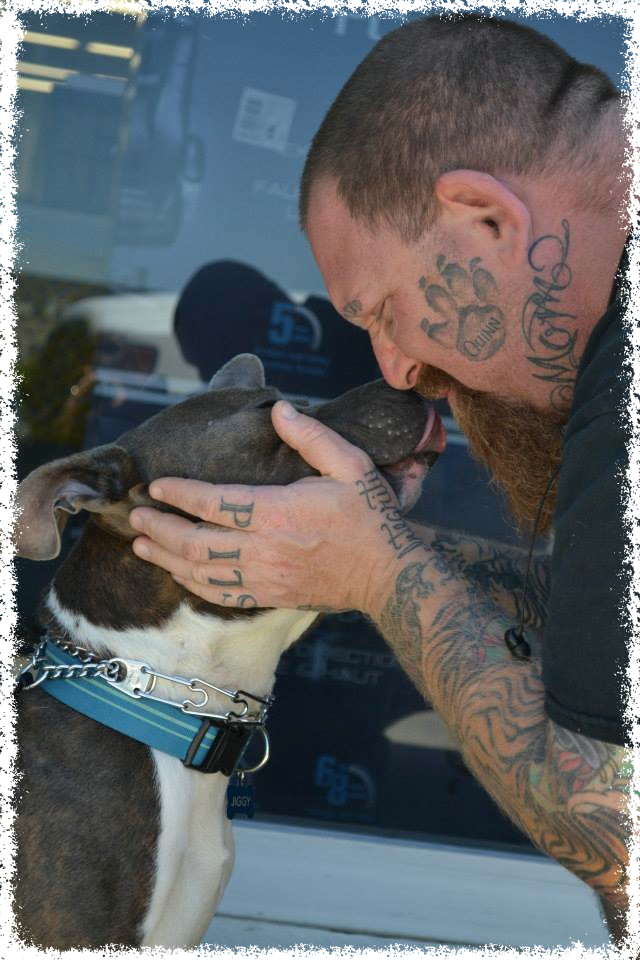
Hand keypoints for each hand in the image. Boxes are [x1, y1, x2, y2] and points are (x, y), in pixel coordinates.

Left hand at [129, 401, 426, 615]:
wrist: (388, 575)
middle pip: (195, 543)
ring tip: (140, 543)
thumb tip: (278, 409)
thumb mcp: (351, 466)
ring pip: (200, 573)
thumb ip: (312, 436)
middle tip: (135, 515)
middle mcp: (264, 549)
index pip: (214, 503)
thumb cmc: (369, 518)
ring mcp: (264, 578)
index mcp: (279, 513)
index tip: (155, 485)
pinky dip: (191, 584)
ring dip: (165, 558)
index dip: (180, 494)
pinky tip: (176, 572)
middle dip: (159, 529)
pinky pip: (219, 595)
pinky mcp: (268, 597)